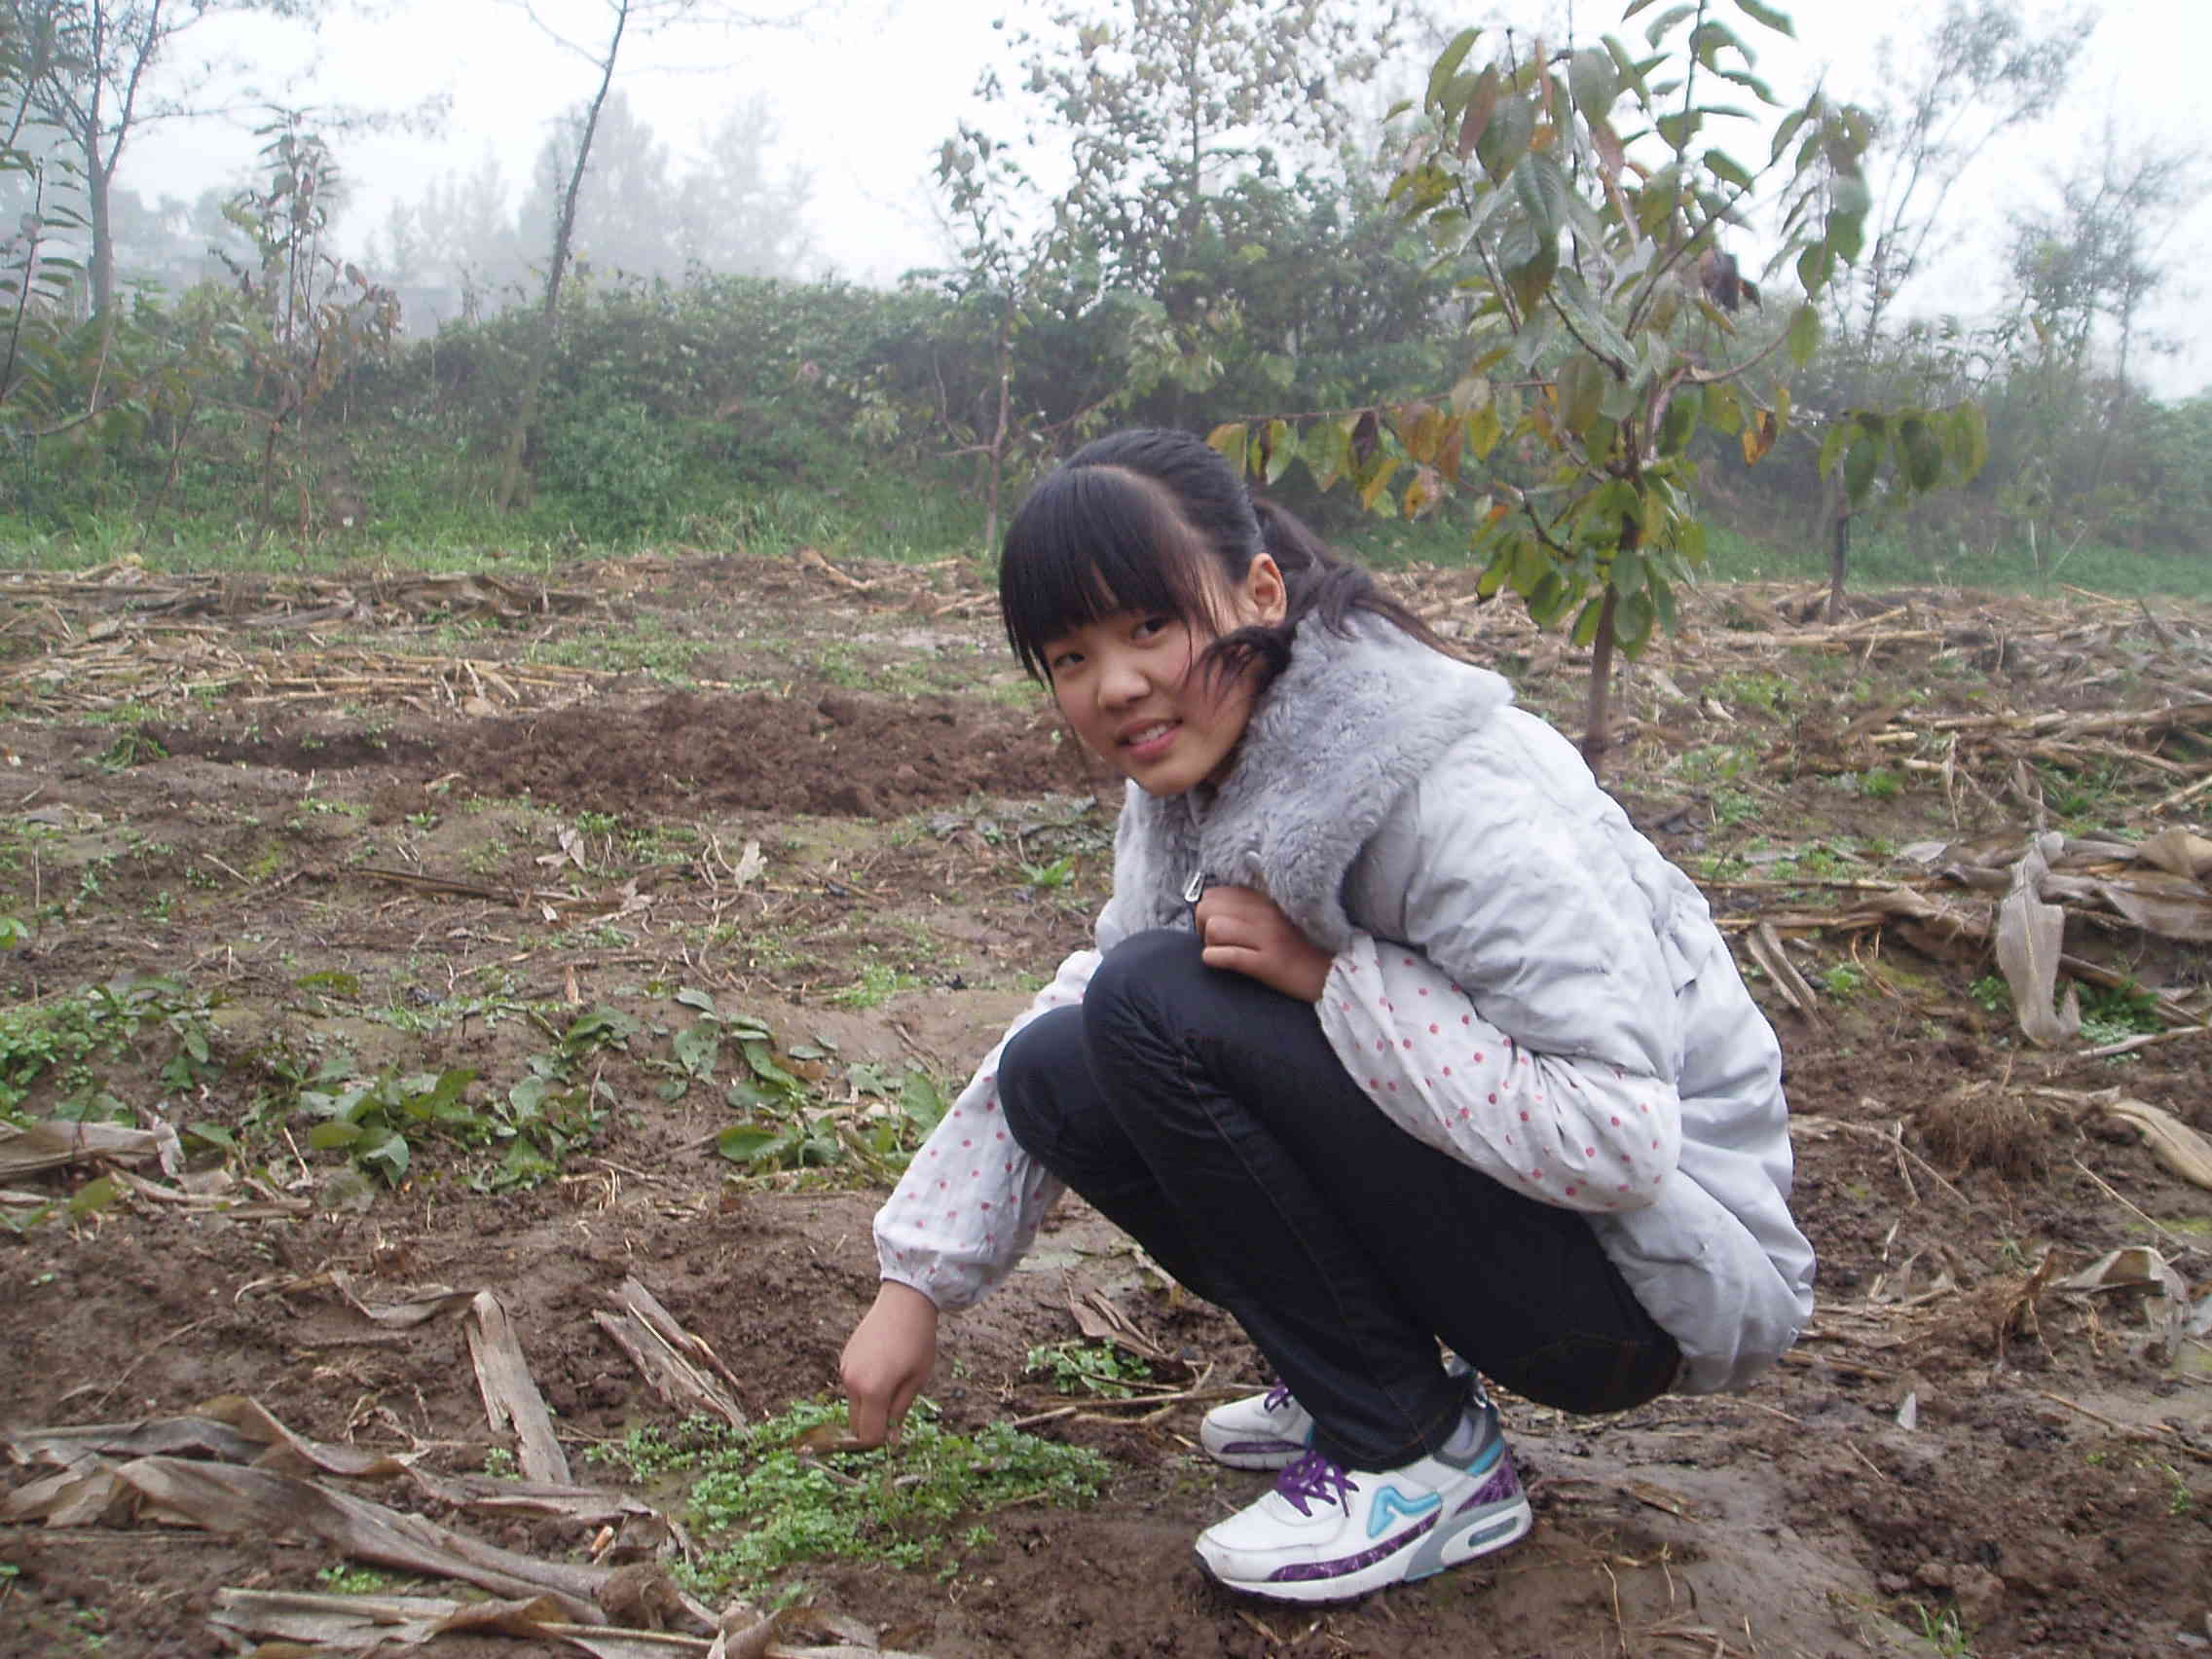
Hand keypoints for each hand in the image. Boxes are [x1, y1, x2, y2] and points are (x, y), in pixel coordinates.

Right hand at [839, 1280, 939, 1446]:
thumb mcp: (916, 1379)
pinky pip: (851, 1387)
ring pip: (853, 1406)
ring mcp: (845, 1370)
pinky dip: (864, 1390)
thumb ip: (900, 1412)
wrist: (903, 1302)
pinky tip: (883, 1370)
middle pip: (856, 1425)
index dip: (881, 1440)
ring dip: (869, 1407)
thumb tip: (892, 1441)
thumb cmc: (917, 1341)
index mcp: (873, 1390)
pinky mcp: (844, 1360)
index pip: (868, 1435)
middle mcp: (852, 1383)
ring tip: (893, 1383)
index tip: (895, 1434)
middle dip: (872, 1427)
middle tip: (895, 1414)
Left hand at [1193, 885, 1331, 1002]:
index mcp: (1268, 899)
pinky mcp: (1269, 964)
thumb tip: (1229, 890)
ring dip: (1209, 942)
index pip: (1217, 893)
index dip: (1209, 910)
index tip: (1218, 925)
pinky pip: (1228, 956)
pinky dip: (1215, 959)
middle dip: (1202, 925)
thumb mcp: (1284, 914)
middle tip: (1214, 941)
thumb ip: (1258, 902)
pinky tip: (1219, 962)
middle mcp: (1266, 914)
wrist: (1339, 973)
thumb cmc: (1308, 945)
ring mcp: (1268, 938)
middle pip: (1208, 907)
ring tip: (1220, 951)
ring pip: (1214, 928)